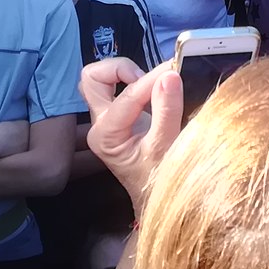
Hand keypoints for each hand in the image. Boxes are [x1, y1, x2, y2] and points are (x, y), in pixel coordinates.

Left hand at [81, 58, 183, 206]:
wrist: (156, 198)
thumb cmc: (160, 180)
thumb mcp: (166, 147)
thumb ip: (167, 111)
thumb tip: (169, 76)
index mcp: (105, 135)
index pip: (128, 95)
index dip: (153, 80)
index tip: (175, 71)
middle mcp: (99, 125)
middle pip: (93, 79)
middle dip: (121, 70)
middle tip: (150, 80)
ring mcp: (106, 120)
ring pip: (101, 80)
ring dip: (126, 74)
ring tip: (154, 84)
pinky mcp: (117, 116)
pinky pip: (116, 87)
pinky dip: (134, 81)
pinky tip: (155, 90)